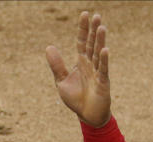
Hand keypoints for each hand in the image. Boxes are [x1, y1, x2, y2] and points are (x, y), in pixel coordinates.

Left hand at [45, 11, 110, 127]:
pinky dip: (103, 60)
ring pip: (98, 54)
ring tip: (101, 27)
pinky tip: (104, 50)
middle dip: (94, 31)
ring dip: (100, 41)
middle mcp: (91, 64)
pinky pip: (103, 69)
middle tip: (96, 16)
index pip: (82, 42)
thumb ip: (56, 65)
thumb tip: (49, 47)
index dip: (83, 29)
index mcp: (81, 62)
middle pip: (92, 44)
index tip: (84, 14)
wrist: (86, 115)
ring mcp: (98, 72)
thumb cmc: (75, 99)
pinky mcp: (103, 82)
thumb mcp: (61, 81)